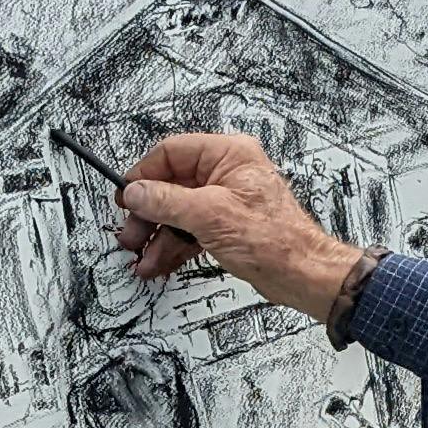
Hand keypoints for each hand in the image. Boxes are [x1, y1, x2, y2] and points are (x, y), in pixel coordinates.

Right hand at [113, 131, 365, 318]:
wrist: (302, 274)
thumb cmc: (275, 240)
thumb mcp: (209, 216)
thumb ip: (166, 201)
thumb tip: (136, 192)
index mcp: (229, 155)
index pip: (173, 152)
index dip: (144, 174)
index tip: (126, 195)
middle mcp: (228, 173)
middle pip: (172, 185)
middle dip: (149, 213)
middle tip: (131, 233)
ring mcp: (227, 200)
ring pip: (179, 211)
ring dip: (158, 235)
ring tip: (142, 255)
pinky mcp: (227, 225)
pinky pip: (191, 230)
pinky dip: (174, 246)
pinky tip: (158, 262)